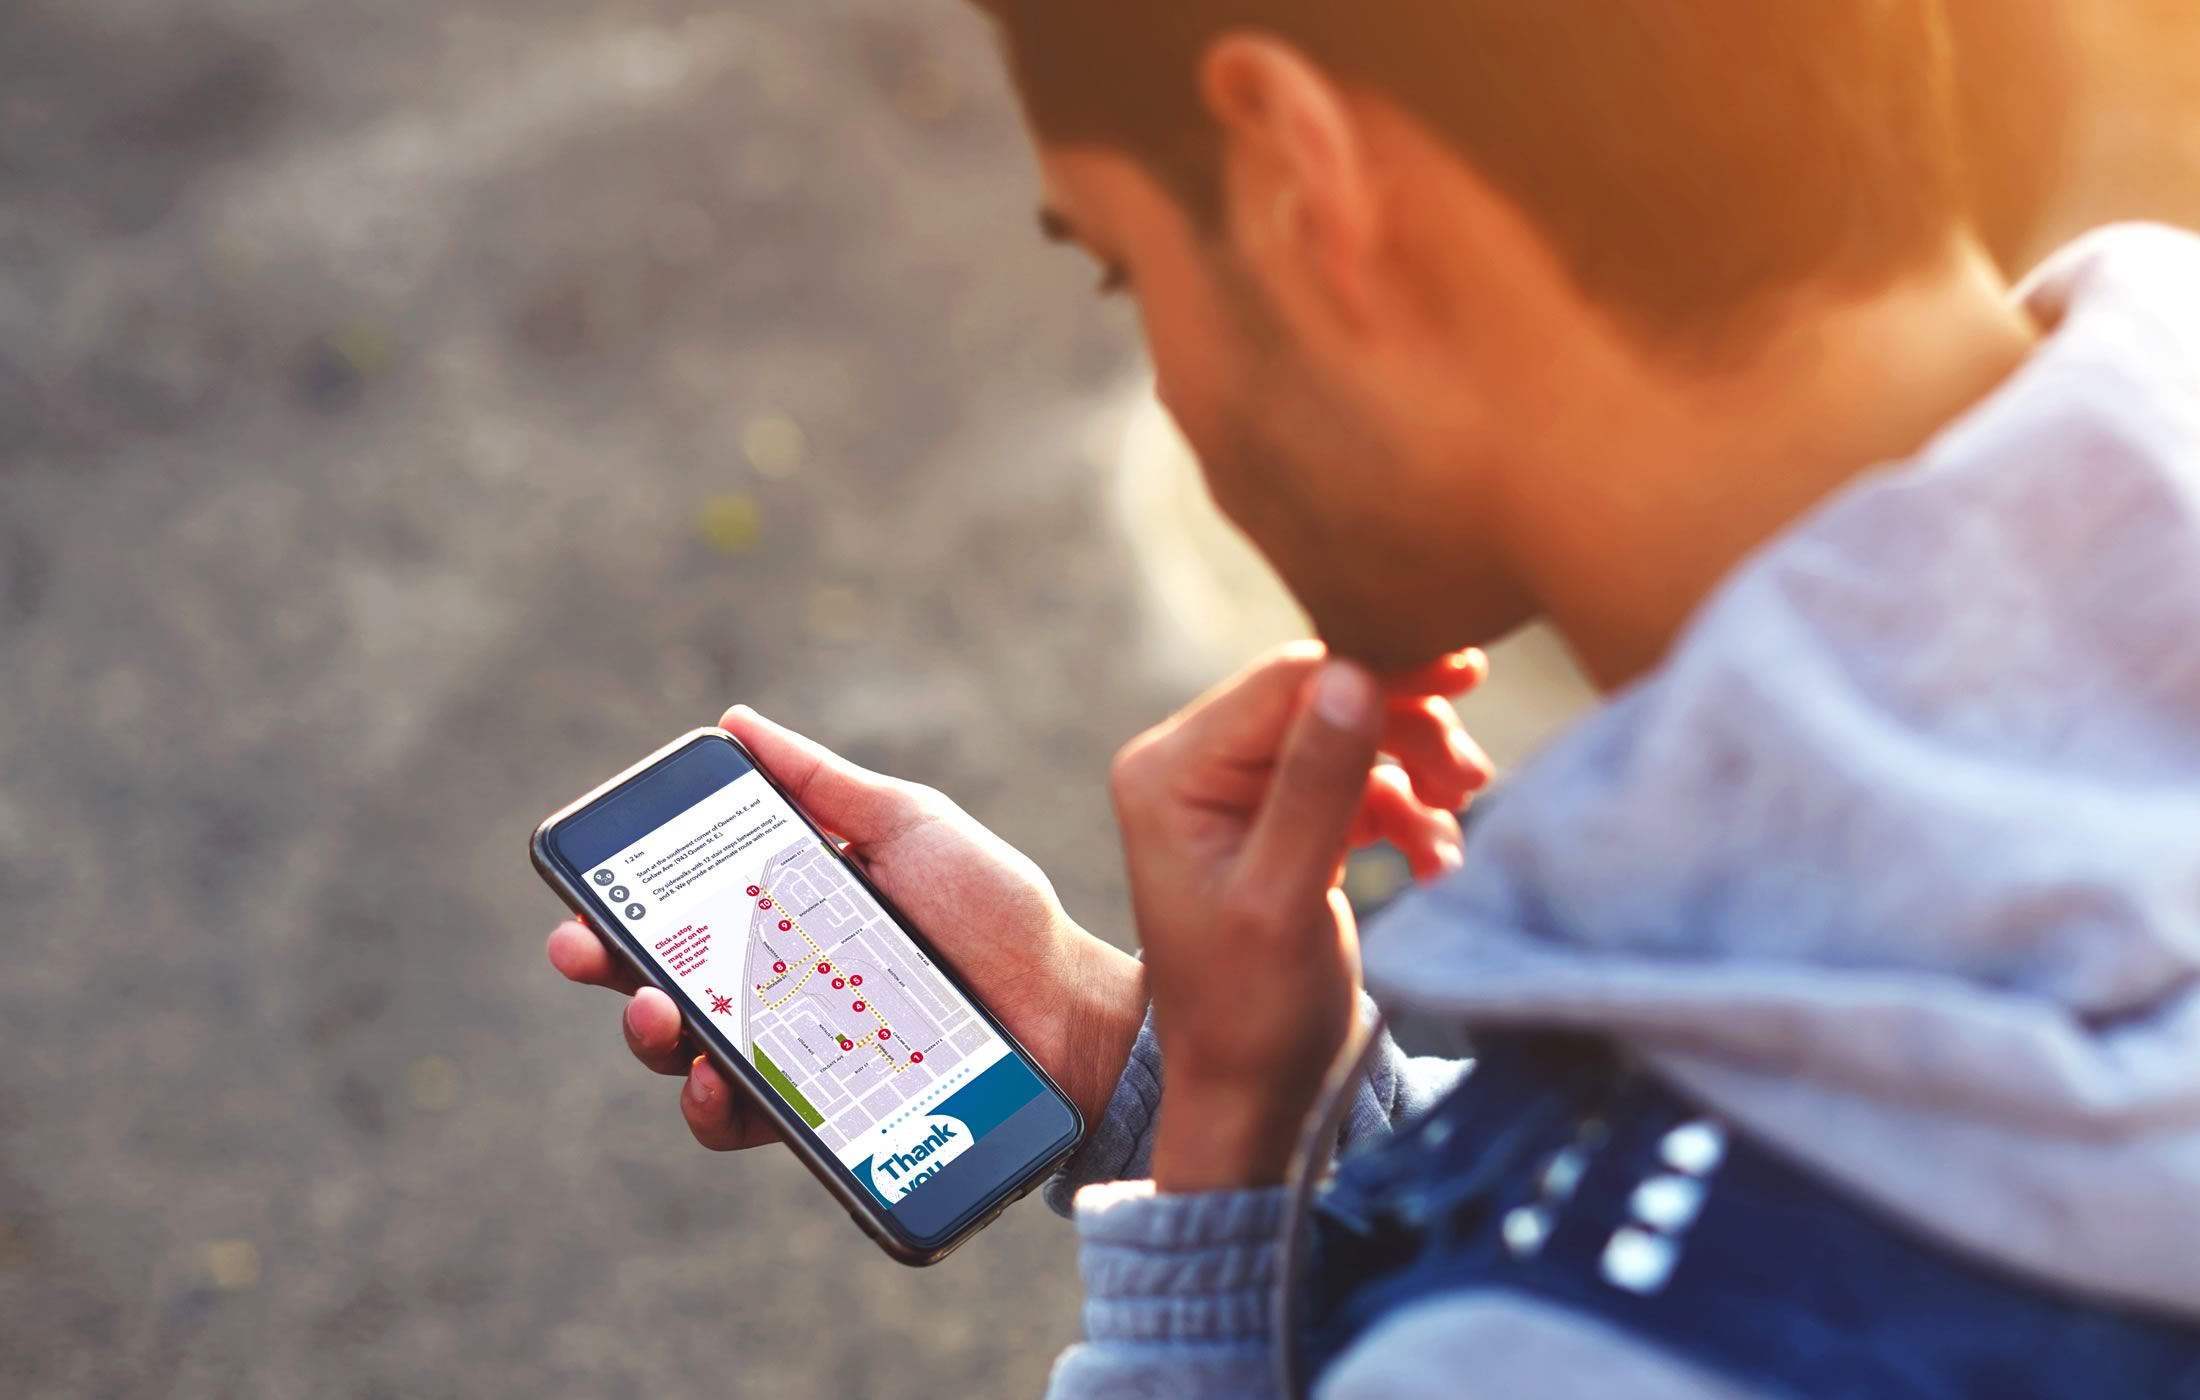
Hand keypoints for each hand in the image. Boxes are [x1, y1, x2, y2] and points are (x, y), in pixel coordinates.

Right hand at [547, 707, 1146, 1151]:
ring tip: (662, 1016)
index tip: (582, 893)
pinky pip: (747, 1122)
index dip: (620, 906)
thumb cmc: (993, 911)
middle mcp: (778, 988)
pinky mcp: (824, 1116)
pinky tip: (716, 1083)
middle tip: (587, 954)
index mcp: (785, 916)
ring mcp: (796, 1056)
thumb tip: (734, 723)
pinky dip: (715, 1108)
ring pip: (690, 1058)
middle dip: (610, 970)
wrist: (1068, 1008)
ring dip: (653, 1038)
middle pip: (665, 982)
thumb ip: (823, 784)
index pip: (682, 912)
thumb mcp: (907, 825)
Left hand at [1109, 644, 1489, 1192]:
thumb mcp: (1284, 899)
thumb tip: (1355, 674)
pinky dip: (1405, 810)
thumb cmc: (1251, 1011)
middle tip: (1472, 775)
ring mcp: (1236, 793)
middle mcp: (1192, 767)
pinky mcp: (1279, 822)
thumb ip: (1317, 785)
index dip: (1378, 669)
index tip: (1463, 674)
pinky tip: (1434, 856)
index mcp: (1170, 772)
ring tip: (1458, 815)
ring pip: (1349, 735)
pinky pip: (1356, 783)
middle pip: (1322, 698)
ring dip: (1414, 768)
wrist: (1250, 1094)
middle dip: (1405, 727)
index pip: (1287, 680)